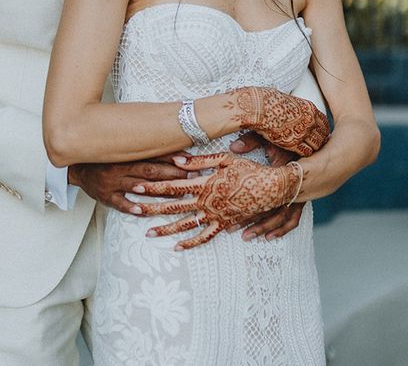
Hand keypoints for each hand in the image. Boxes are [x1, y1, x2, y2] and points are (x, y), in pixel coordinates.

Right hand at [68, 154, 191, 214]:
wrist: (77, 167)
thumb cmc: (104, 158)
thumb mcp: (120, 148)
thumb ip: (141, 147)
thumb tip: (166, 142)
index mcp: (125, 153)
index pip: (152, 154)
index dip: (171, 157)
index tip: (188, 160)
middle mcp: (120, 167)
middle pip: (150, 170)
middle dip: (172, 174)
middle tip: (191, 177)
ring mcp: (112, 182)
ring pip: (138, 187)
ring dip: (159, 191)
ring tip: (178, 195)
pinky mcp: (105, 196)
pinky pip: (118, 203)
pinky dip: (130, 207)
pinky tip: (142, 210)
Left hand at [132, 153, 299, 249]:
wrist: (274, 189)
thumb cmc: (250, 170)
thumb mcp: (225, 159)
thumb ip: (201, 160)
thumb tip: (177, 159)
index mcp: (205, 184)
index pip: (173, 186)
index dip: (153, 187)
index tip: (136, 187)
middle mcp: (207, 202)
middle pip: (174, 207)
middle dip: (151, 208)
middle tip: (133, 209)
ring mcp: (215, 216)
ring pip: (185, 225)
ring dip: (165, 229)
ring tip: (147, 234)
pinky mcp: (225, 224)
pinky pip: (205, 236)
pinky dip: (190, 243)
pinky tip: (177, 247)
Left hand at [229, 131, 303, 239]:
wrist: (318, 146)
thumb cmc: (289, 141)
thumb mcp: (269, 137)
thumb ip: (251, 141)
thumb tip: (233, 147)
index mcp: (280, 174)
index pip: (259, 195)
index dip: (243, 206)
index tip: (228, 213)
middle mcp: (288, 188)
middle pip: (267, 209)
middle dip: (248, 221)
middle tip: (231, 229)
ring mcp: (296, 195)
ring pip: (279, 218)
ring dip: (263, 228)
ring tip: (248, 236)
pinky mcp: (301, 199)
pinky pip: (293, 218)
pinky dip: (282, 229)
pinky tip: (271, 236)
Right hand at [231, 87, 329, 156]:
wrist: (260, 108)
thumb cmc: (268, 101)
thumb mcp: (287, 100)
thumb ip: (294, 107)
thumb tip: (290, 107)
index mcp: (309, 108)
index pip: (323, 122)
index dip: (320, 129)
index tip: (317, 132)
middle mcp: (310, 121)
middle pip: (323, 134)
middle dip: (319, 139)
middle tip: (315, 144)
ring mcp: (304, 132)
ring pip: (317, 144)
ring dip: (313, 147)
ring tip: (309, 151)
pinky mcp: (295, 143)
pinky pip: (307, 151)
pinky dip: (304, 154)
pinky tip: (300, 154)